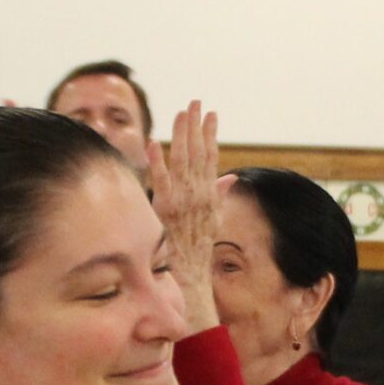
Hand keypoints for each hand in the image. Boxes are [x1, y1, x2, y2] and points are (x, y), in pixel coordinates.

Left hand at [144, 101, 219, 335]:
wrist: (191, 282)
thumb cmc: (197, 254)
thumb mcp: (213, 221)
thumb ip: (220, 195)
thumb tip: (231, 177)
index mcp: (209, 197)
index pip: (211, 159)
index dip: (210, 135)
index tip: (211, 113)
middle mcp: (199, 198)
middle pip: (198, 155)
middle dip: (197, 127)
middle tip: (195, 102)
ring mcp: (184, 204)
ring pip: (184, 163)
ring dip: (182, 136)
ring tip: (181, 113)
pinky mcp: (167, 212)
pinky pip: (161, 184)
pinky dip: (156, 164)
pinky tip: (152, 144)